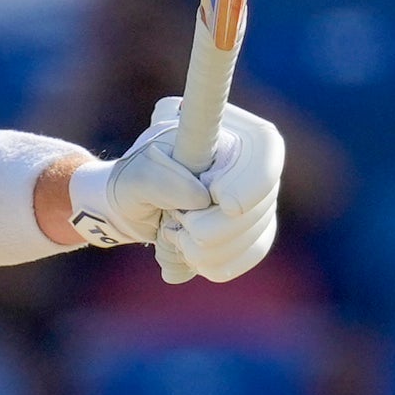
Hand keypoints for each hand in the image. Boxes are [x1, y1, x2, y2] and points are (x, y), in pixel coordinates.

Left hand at [68, 97, 282, 283]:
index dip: (252, 178)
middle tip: (177, 221)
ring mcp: (257, 195)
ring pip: (256, 233)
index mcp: (225, 131)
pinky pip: (252, 252)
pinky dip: (218, 263)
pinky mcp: (253, 228)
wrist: (129, 207)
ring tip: (176, 236)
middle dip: (214, 226)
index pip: (265, 145)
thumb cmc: (133, 180)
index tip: (221, 200)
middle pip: (261, 202)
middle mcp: (251, 161)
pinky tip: (192, 256)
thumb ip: (160, 179)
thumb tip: (201, 199)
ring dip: (209, 248)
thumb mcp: (133, 174)